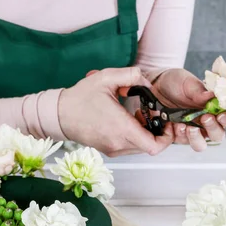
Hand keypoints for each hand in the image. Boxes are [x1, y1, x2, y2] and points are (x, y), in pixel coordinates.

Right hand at [58, 67, 173, 156]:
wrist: (60, 115)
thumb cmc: (80, 99)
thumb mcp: (106, 77)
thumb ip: (131, 74)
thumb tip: (146, 82)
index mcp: (121, 128)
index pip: (154, 146)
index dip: (166, 138)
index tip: (166, 124)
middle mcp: (118, 142)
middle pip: (150, 146)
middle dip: (156, 131)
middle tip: (151, 115)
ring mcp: (113, 148)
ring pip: (141, 147)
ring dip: (145, 133)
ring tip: (137, 116)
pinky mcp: (109, 150)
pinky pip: (130, 147)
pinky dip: (135, 136)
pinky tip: (127, 121)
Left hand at [152, 68, 225, 151]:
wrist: (156, 85)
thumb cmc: (176, 82)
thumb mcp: (187, 82)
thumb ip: (199, 90)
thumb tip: (212, 95)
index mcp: (216, 108)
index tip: (222, 115)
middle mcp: (208, 121)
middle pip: (219, 135)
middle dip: (214, 129)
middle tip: (205, 118)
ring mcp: (193, 129)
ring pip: (201, 144)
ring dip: (197, 138)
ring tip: (189, 126)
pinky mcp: (179, 135)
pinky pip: (183, 142)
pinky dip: (181, 136)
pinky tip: (177, 125)